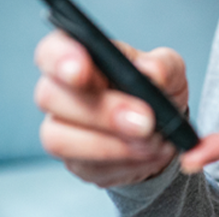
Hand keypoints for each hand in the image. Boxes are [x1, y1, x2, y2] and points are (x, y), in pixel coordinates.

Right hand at [34, 30, 188, 187]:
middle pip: (50, 97)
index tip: (80, 72)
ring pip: (59, 139)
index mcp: (76, 54)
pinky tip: (151, 154)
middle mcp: (58, 90)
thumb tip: (151, 72)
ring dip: (111, 145)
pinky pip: (89, 168)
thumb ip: (162, 65)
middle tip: (145, 121)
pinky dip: (126, 164)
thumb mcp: (169, 68)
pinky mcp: (75, 163)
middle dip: (100, 111)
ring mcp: (61, 129)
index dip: (60, 59)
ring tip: (153, 142)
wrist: (163, 129)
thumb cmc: (155, 87)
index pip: (50, 51)